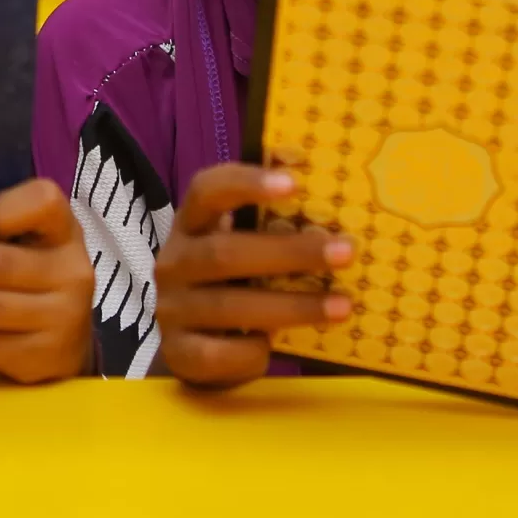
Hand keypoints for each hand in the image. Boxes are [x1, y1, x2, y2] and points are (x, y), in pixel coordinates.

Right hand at [155, 164, 354, 389]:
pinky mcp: (179, 353)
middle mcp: (174, 263)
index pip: (206, 191)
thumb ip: (270, 218)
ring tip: (342, 306)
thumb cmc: (237, 286)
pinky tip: (277, 349)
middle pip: (224, 252)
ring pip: (228, 306)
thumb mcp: (246, 246)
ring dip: (291, 306)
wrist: (199, 350)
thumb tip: (308, 164)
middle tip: (345, 252)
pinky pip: (217, 354)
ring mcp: (171, 309)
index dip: (246, 183)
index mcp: (191, 226)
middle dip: (290, 252)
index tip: (294, 182)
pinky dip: (251, 352)